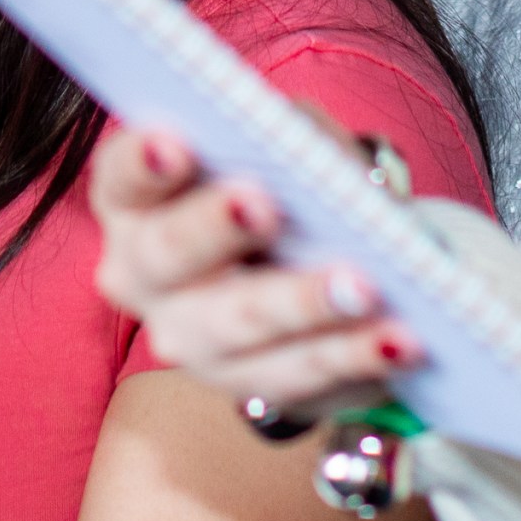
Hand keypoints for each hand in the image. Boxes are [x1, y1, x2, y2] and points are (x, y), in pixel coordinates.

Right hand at [84, 127, 417, 414]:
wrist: (313, 262)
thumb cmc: (286, 182)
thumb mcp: (284, 143)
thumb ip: (286, 133)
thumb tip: (303, 141)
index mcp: (134, 202)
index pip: (122, 177)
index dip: (142, 162)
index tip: (174, 144)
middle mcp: (144, 276)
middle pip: (168, 255)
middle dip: (217, 230)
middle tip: (265, 206)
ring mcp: (192, 342)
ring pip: (239, 326)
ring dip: (302, 306)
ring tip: (361, 287)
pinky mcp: (251, 388)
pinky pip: (303, 377)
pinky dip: (354, 356)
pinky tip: (398, 339)